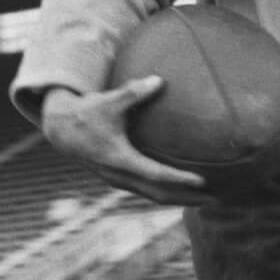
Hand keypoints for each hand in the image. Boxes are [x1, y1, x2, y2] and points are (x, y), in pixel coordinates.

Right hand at [39, 78, 209, 203]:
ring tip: (209, 200)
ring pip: (153, 196)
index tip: (202, 181)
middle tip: (217, 198)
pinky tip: (187, 193)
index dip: (179, 179)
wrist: (62, 129)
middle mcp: (118, 174)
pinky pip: (148, 191)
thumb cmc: (88, 112)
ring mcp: (118, 179)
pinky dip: (168, 194)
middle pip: (158, 193)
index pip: (154, 174)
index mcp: (118, 158)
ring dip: (180, 199)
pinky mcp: (120, 178)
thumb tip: (159, 80)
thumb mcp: (109, 101)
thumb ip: (134, 92)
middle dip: (187, 198)